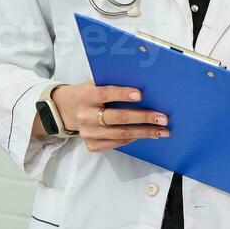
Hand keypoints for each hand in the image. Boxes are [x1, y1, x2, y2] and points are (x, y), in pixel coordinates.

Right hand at [52, 83, 168, 151]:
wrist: (67, 110)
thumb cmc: (89, 93)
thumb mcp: (95, 84)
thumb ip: (112, 83)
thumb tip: (144, 84)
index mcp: (85, 96)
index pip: (105, 94)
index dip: (122, 94)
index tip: (140, 95)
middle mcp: (84, 115)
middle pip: (117, 118)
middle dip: (143, 118)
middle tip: (162, 118)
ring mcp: (88, 133)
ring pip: (120, 134)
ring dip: (144, 132)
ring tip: (162, 131)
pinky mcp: (91, 145)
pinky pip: (116, 143)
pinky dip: (132, 139)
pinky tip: (145, 135)